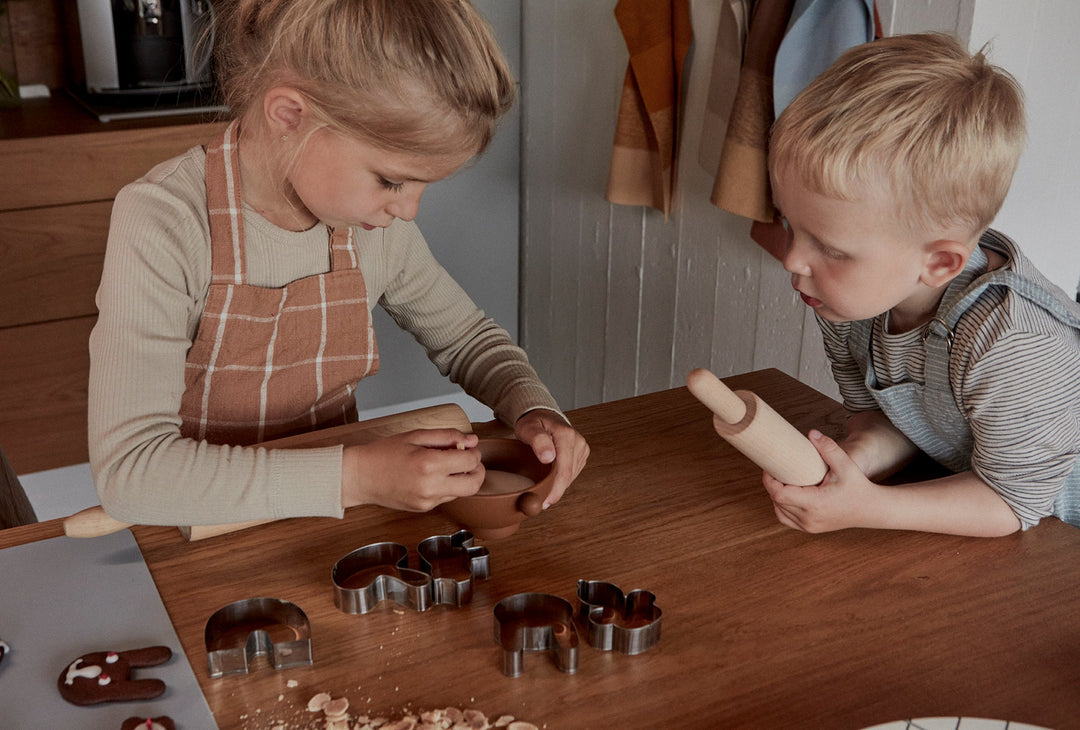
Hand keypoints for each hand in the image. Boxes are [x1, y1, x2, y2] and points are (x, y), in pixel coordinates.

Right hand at [341, 429, 483, 511]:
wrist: (359, 477)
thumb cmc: (383, 453)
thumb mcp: (415, 436)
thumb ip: (447, 436)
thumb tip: (473, 440)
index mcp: (429, 464)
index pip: (470, 461)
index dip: (474, 452)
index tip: (467, 446)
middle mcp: (431, 486)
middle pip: (474, 484)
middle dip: (477, 471)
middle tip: (469, 460)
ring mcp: (427, 501)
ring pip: (462, 492)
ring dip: (462, 479)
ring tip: (445, 465)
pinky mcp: (423, 508)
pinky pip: (446, 497)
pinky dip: (447, 486)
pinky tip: (433, 476)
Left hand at [514, 410, 589, 507]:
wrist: (543, 416)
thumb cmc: (533, 422)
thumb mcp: (528, 428)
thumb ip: (537, 440)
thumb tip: (548, 457)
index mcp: (566, 435)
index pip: (564, 469)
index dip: (556, 489)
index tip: (546, 502)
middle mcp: (578, 441)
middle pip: (568, 475)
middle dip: (555, 490)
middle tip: (541, 501)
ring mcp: (582, 447)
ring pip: (571, 476)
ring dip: (558, 485)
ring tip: (544, 488)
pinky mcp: (582, 453)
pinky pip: (573, 472)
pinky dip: (562, 479)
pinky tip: (552, 478)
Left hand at [762, 429, 879, 532]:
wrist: (872, 510)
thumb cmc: (859, 487)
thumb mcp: (846, 465)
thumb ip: (829, 448)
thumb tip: (811, 433)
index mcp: (814, 504)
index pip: (779, 494)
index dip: (769, 480)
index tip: (770, 466)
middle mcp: (809, 518)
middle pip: (776, 501)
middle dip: (772, 484)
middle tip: (776, 468)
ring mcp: (809, 526)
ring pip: (779, 511)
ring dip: (776, 496)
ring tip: (782, 479)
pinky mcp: (811, 528)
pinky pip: (786, 519)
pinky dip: (782, 507)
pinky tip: (788, 493)